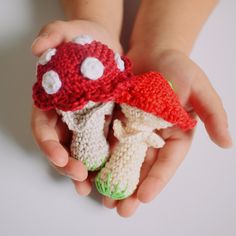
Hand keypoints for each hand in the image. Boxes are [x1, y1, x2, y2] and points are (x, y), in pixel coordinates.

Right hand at [31, 20, 121, 194]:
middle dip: (68, 164)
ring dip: (85, 170)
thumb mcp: (69, 31)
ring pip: (82, 151)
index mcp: (52, 101)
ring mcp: (86, 122)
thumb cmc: (85, 38)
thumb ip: (53, 35)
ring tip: (92, 187)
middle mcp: (67, 116)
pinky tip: (111, 172)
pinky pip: (103, 144)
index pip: (44, 127)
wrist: (107, 45)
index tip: (58, 157)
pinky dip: (105, 159)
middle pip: (62, 146)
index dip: (48, 144)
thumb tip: (37, 48)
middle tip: (79, 177)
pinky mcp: (104, 122)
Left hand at [102, 48, 231, 216]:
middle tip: (120, 210)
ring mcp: (133, 130)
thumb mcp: (199, 88)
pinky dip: (100, 157)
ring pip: (122, 159)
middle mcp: (153, 136)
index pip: (167, 163)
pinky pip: (108, 141)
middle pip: (142, 167)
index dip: (156, 181)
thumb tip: (227, 143)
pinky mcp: (116, 121)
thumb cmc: (177, 68)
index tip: (143, 198)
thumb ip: (213, 114)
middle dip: (132, 189)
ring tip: (103, 199)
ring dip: (113, 179)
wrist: (152, 51)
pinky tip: (91, 172)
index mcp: (175, 134)